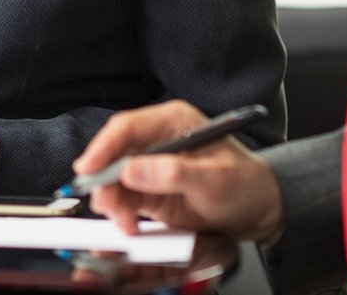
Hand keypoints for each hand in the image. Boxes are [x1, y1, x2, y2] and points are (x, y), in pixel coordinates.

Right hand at [72, 100, 283, 242]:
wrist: (258, 210)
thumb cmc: (245, 184)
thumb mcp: (214, 179)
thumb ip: (173, 173)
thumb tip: (132, 170)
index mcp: (172, 122)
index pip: (127, 127)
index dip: (103, 146)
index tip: (88, 167)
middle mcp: (158, 140)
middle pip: (115, 153)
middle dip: (105, 179)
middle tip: (105, 203)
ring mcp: (152, 165)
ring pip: (115, 179)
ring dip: (112, 200)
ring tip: (124, 220)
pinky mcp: (150, 189)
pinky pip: (125, 198)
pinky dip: (121, 212)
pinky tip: (129, 223)